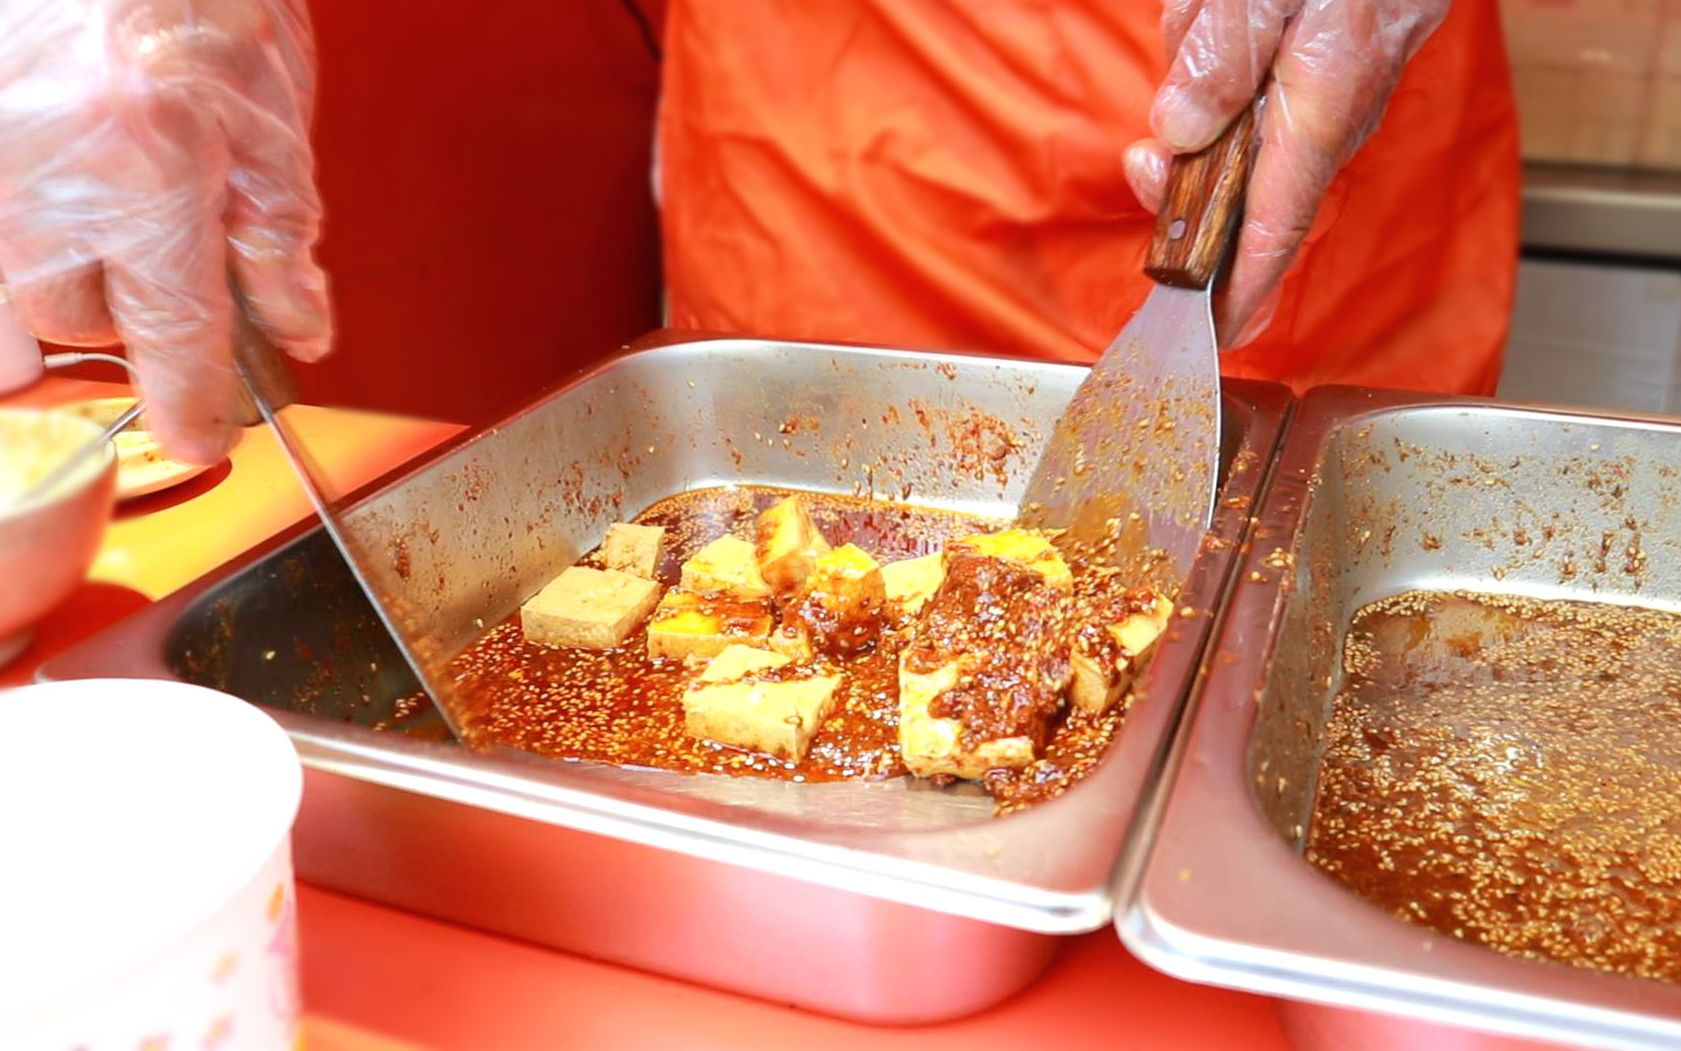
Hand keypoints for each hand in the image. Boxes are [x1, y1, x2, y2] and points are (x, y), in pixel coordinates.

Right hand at [0, 0, 330, 463]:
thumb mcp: (268, 115)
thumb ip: (279, 235)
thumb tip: (297, 328)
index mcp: (145, 176)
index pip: (173, 344)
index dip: (192, 407)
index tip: (203, 433)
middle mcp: (38, 186)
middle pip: (76, 326)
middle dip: (124, 311)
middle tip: (152, 255)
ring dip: (47, 294)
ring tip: (86, 236)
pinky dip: (12, 255)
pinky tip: (46, 209)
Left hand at [1124, 0, 1449, 345]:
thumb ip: (1222, 54)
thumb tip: (1177, 132)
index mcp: (1324, 107)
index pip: (1275, 226)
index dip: (1240, 290)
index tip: (1212, 338)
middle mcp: (1329, 115)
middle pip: (1233, 184)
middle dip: (1183, 172)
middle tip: (1145, 160)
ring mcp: (1321, 93)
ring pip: (1225, 125)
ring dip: (1199, 72)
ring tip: (1217, 15)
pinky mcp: (1309, 66)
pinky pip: (1238, 81)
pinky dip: (1216, 42)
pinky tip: (1225, 8)